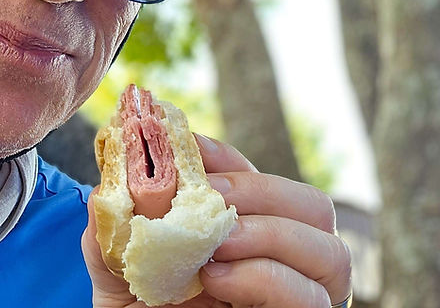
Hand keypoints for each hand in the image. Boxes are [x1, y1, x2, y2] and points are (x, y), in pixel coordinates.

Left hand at [82, 133, 351, 306]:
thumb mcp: (119, 268)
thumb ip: (114, 226)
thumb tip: (110, 183)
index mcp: (245, 231)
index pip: (257, 177)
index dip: (228, 158)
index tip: (189, 146)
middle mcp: (282, 260)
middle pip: (313, 206)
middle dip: (262, 191)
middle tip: (211, 197)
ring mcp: (299, 296)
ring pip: (329, 250)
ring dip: (272, 234)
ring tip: (218, 246)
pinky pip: (311, 298)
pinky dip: (265, 277)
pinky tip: (219, 278)